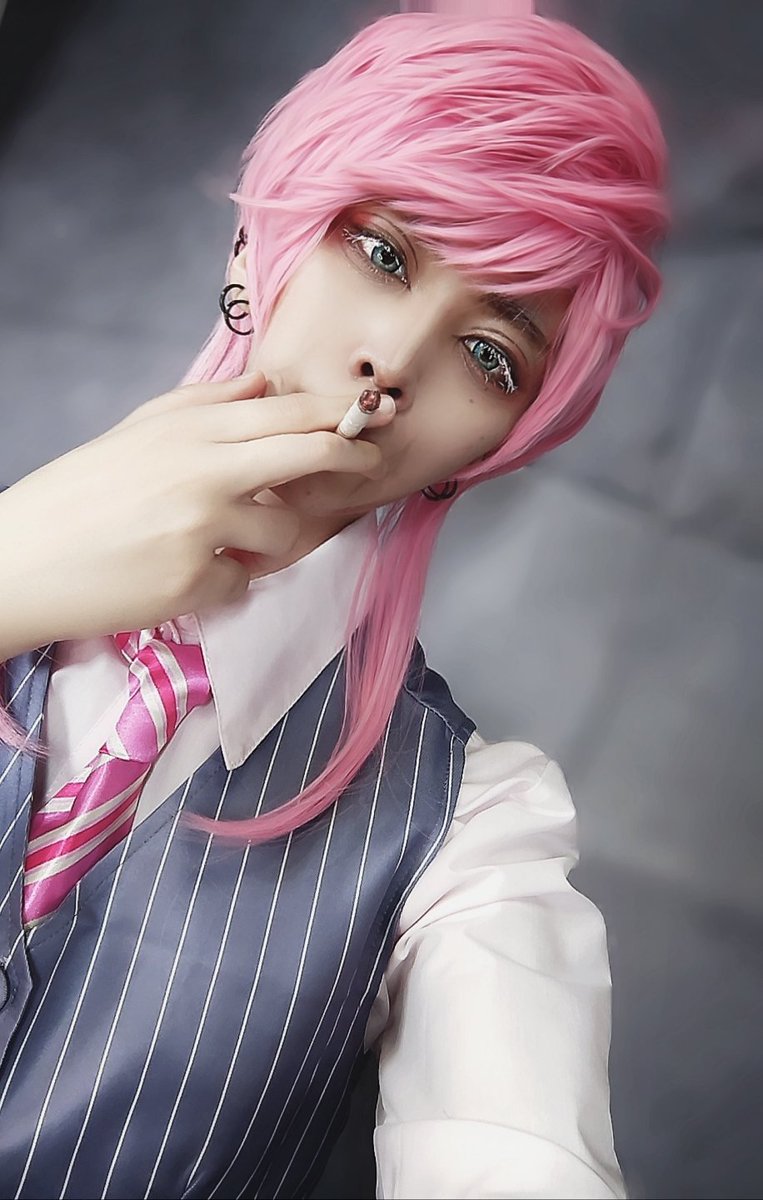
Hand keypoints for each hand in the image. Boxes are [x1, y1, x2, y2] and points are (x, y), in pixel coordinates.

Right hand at [0, 371, 393, 654]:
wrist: (20, 561)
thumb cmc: (79, 495)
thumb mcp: (137, 432)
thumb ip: (205, 404)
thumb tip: (267, 382)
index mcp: (187, 430)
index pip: (285, 412)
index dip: (337, 414)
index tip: (370, 415)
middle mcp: (202, 471)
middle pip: (306, 454)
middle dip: (349, 456)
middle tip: (371, 463)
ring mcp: (202, 527)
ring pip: (282, 535)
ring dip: (263, 545)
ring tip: (208, 545)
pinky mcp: (195, 581)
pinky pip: (241, 583)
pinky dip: (220, 583)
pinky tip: (176, 575)